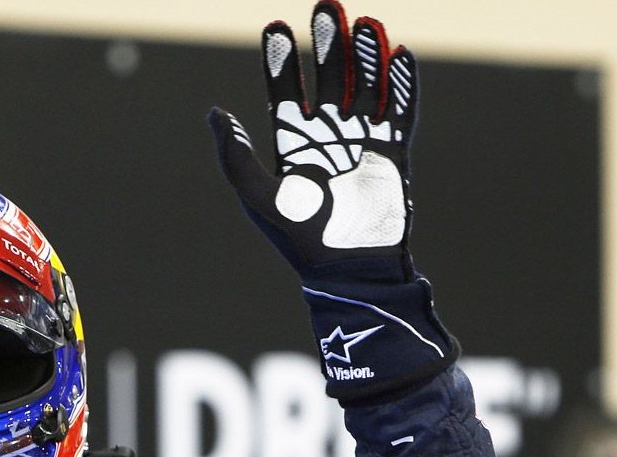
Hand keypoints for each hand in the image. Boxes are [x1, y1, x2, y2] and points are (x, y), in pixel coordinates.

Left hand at [209, 1, 456, 402]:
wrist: (347, 270)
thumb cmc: (298, 240)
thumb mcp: (257, 197)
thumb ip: (236, 156)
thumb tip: (215, 112)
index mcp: (292, 147)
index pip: (285, 94)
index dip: (281, 62)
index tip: (276, 27)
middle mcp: (327, 140)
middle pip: (328, 81)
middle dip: (327, 45)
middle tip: (328, 5)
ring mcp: (362, 145)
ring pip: (365, 89)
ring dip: (365, 56)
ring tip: (364, 22)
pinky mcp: (392, 156)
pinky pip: (399, 113)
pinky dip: (401, 85)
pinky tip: (399, 54)